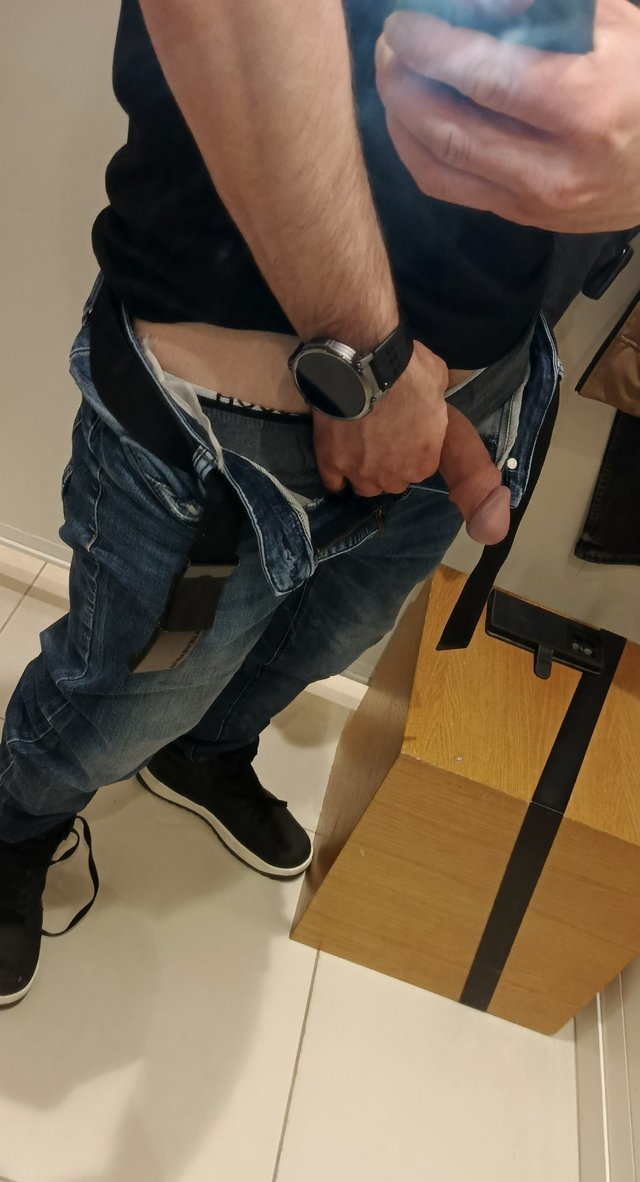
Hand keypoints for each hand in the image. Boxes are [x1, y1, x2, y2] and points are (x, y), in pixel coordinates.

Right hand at [312, 341, 510, 543]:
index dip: (411, 451)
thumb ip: (435, 401)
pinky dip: (335, 477)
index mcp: (424, 460)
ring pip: (365, 487)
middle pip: (392, 481)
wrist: (366, 366)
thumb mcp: (437, 382)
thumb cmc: (409, 373)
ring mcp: (362, 473)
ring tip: (358, 451)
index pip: (419, 468)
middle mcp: (394, 475)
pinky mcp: (332, 464)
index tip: (404, 435)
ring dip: (364, 473)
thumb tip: (432, 395)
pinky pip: (333, 483)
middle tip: (381, 439)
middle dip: (389, 465)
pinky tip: (336, 464)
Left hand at [376, 0, 639, 232]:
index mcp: (585, 108)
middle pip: (450, 129)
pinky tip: (410, 121)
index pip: (485, 78)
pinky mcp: (522, 218)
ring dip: (401, 121)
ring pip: (440, 167)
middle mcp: (554, 167)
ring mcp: (535, 201)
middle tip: (389, 48)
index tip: (403, 23)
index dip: (432, 48)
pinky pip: (450, 188)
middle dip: (404, 85)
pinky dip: (418, 152)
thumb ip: (546, 9)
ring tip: (393, 79)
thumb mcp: (613, 27)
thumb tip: (473, 4)